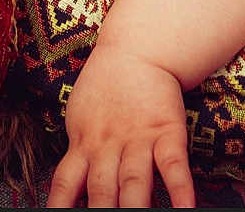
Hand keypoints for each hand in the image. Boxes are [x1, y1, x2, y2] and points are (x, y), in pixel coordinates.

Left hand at [47, 43, 194, 207]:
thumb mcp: (79, 120)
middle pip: (100, 192)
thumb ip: (77, 156)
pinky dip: (180, 190)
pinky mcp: (167, 132)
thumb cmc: (104, 88)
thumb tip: (68, 194)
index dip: (59, 207)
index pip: (64, 184)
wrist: (136, 49)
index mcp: (82, 144)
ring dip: (133, 209)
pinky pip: (173, 165)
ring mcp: (138, 140)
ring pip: (133, 183)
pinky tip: (185, 209)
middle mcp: (108, 147)